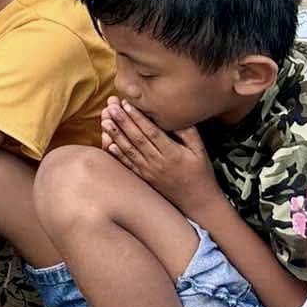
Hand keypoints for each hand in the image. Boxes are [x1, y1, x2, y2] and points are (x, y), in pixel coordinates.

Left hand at [100, 100, 217, 211]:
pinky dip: (117, 154)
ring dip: (116, 135)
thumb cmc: (201, 173)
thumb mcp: (200, 150)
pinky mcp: (144, 179)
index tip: (127, 103)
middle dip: (122, 121)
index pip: (151, 132)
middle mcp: (158, 163)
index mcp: (172, 153)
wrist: (198, 202)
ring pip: (129, 151)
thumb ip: (188, 132)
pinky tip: (108, 143)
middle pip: (136, 139)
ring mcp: (149, 172)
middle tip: (110, 106)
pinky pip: (128, 165)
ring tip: (105, 120)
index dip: (138, 117)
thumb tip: (174, 115)